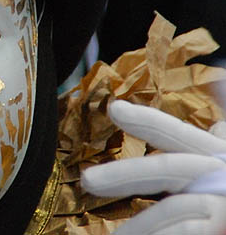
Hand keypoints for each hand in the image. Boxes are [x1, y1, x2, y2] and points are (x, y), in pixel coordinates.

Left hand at [81, 100, 225, 234]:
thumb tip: (220, 79)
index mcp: (219, 156)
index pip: (178, 134)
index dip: (147, 121)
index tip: (113, 109)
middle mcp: (222, 177)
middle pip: (169, 170)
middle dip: (125, 174)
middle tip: (87, 179)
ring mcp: (224, 208)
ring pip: (175, 213)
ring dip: (139, 228)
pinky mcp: (222, 229)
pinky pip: (187, 234)